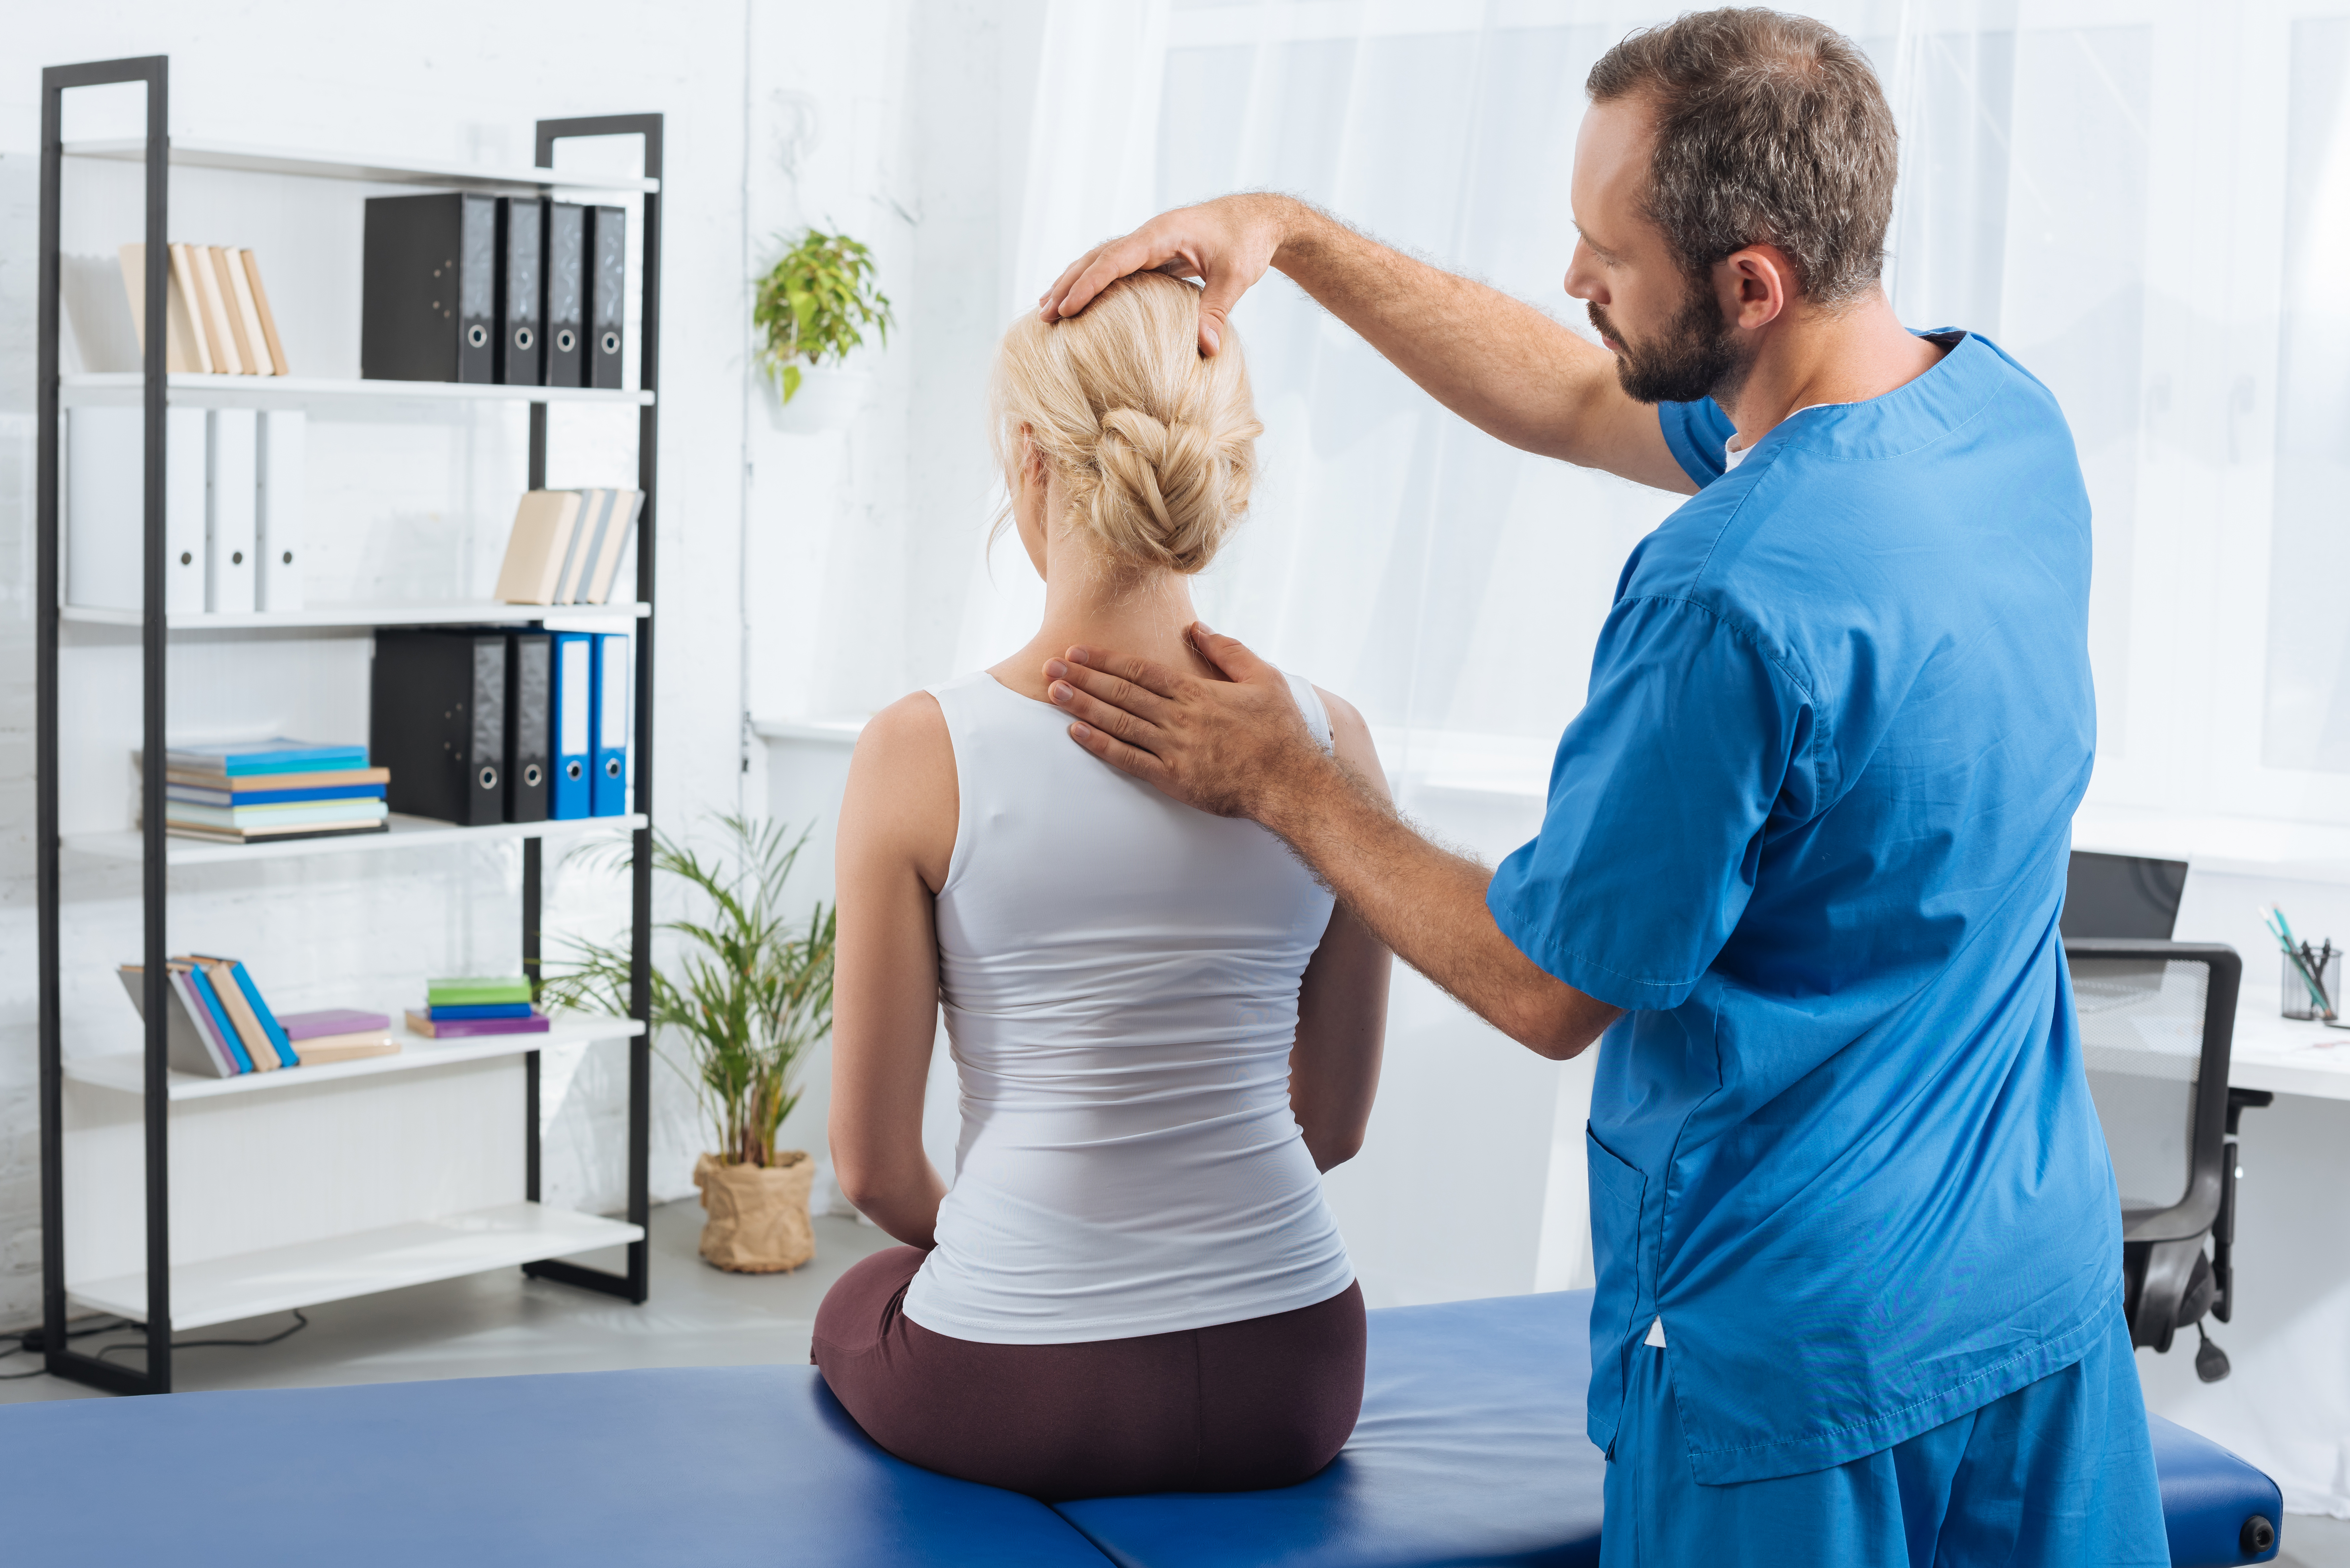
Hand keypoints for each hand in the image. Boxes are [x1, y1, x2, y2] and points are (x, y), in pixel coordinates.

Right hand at [1038, 194, 1294, 355]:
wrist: (1259, 218)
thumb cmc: (1247, 241)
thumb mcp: (1236, 276)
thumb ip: (1217, 310)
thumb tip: (1207, 350)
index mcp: (1163, 233)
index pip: (1116, 258)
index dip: (1089, 282)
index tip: (1067, 307)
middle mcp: (1149, 235)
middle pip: (1098, 257)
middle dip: (1068, 284)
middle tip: (1043, 314)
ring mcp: (1149, 243)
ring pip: (1101, 261)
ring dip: (1073, 283)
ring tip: (1047, 308)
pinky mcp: (1153, 254)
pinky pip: (1115, 268)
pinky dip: (1094, 282)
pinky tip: (1079, 302)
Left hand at [1046, 625, 1328, 820]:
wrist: (1292, 782)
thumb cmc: (1281, 731)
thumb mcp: (1264, 677)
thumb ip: (1227, 650)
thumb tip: (1196, 628)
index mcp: (1197, 693)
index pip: (1140, 671)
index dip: (1104, 660)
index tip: (1077, 650)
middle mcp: (1179, 718)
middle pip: (1120, 693)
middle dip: (1082, 677)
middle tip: (1049, 666)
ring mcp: (1174, 750)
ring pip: (1118, 723)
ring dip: (1082, 706)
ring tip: (1053, 692)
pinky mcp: (1173, 779)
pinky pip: (1128, 760)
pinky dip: (1099, 745)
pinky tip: (1075, 733)